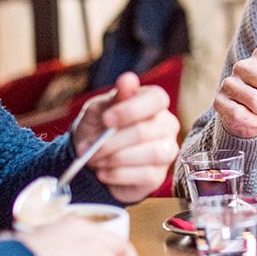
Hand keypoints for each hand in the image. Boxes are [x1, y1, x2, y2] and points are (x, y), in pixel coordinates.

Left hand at [72, 72, 179, 202]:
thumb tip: (128, 80)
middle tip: (90, 148)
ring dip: (116, 158)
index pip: (156, 99)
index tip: (106, 119)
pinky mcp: (158, 175)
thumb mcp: (99, 109)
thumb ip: (114, 98)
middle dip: (112, 141)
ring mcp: (166, 151)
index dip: (132, 109)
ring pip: (151, 153)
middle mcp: (166, 125)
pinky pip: (144, 175)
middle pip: (146, 130)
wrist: (90, 158)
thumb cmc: (98, 128)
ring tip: (97, 160)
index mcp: (154, 102)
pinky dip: (117, 174)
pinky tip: (104, 172)